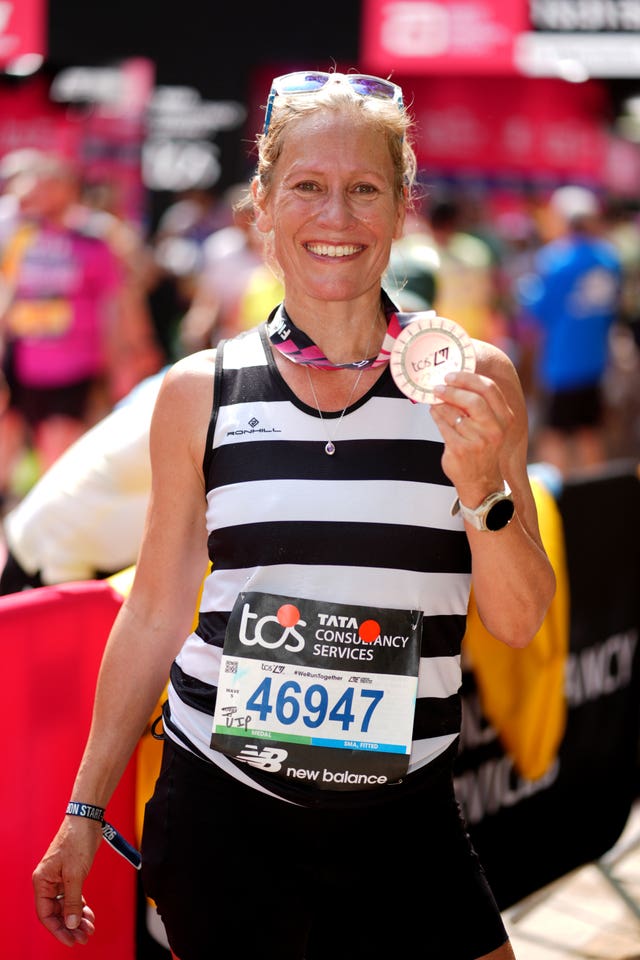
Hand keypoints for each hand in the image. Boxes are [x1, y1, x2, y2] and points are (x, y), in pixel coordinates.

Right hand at [32, 818, 101, 945]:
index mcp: (42, 881)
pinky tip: (89, 915)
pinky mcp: (70, 875)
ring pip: (66, 906)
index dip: (57, 929)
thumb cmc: (77, 841)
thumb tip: (71, 924)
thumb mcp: (75, 874)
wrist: (87, 819)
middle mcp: (48, 882)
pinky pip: (73, 897)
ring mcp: (59, 878)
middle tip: (84, 937)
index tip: (71, 940)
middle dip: (70, 926)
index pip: (46, 914)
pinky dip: (80, 906)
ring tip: (90, 928)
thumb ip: (73, 901)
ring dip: (77, 918)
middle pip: (56, 912)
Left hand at [430, 370, 514, 502]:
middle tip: (438, 386)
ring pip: (455, 413)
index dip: (468, 378)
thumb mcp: (490, 426)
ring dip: (441, 403)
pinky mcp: (461, 450)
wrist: (480, 481)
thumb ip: (480, 405)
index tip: (452, 375)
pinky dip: (436, 416)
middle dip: (453, 389)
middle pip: (474, 400)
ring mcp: (478, 441)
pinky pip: (444, 426)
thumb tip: (454, 380)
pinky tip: (434, 412)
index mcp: (505, 418)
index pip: (489, 389)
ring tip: (435, 400)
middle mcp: (495, 429)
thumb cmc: (482, 447)